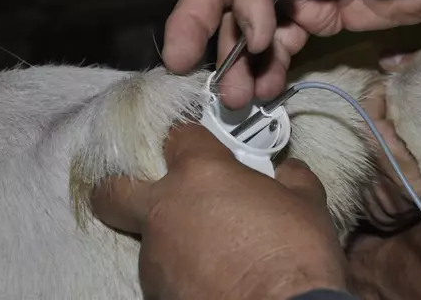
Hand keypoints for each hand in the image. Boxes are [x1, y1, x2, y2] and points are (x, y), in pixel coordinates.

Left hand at [90, 123, 347, 299]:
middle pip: (114, 190)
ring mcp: (155, 256)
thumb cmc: (295, 250)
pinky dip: (182, 272)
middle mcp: (166, 209)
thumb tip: (288, 171)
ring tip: (210, 252)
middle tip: (153, 196)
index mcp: (201, 174)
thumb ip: (291, 178)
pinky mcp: (156, 293)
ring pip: (146, 238)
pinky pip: (163, 274)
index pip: (179, 137)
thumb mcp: (307, 203)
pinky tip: (212, 278)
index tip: (209, 152)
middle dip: (120, 188)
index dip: (194, 141)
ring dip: (170, 238)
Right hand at [163, 0, 420, 108]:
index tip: (255, 40)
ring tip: (236, 99)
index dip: (245, 0)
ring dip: (240, 59)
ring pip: (253, 21)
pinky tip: (268, 90)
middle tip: (181, 64)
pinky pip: (283, 41)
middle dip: (201, 22)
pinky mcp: (320, 14)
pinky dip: (271, 65)